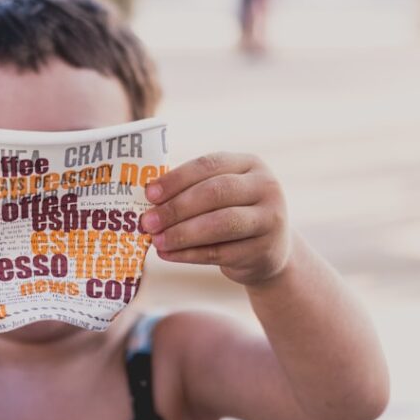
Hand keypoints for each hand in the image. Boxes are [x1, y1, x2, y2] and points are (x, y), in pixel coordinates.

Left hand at [141, 153, 291, 285]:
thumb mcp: (223, 194)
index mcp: (250, 164)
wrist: (271, 251)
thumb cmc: (233, 214)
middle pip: (215, 193)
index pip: (209, 165)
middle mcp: (266, 187)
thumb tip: (148, 199)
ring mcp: (270, 219)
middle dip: (176, 208)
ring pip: (220, 224)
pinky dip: (190, 254)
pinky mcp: (264, 251)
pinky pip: (220, 252)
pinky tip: (168, 254)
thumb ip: (192, 190)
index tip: (149, 194)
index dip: (176, 179)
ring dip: (182, 233)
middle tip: (148, 221)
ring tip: (156, 240)